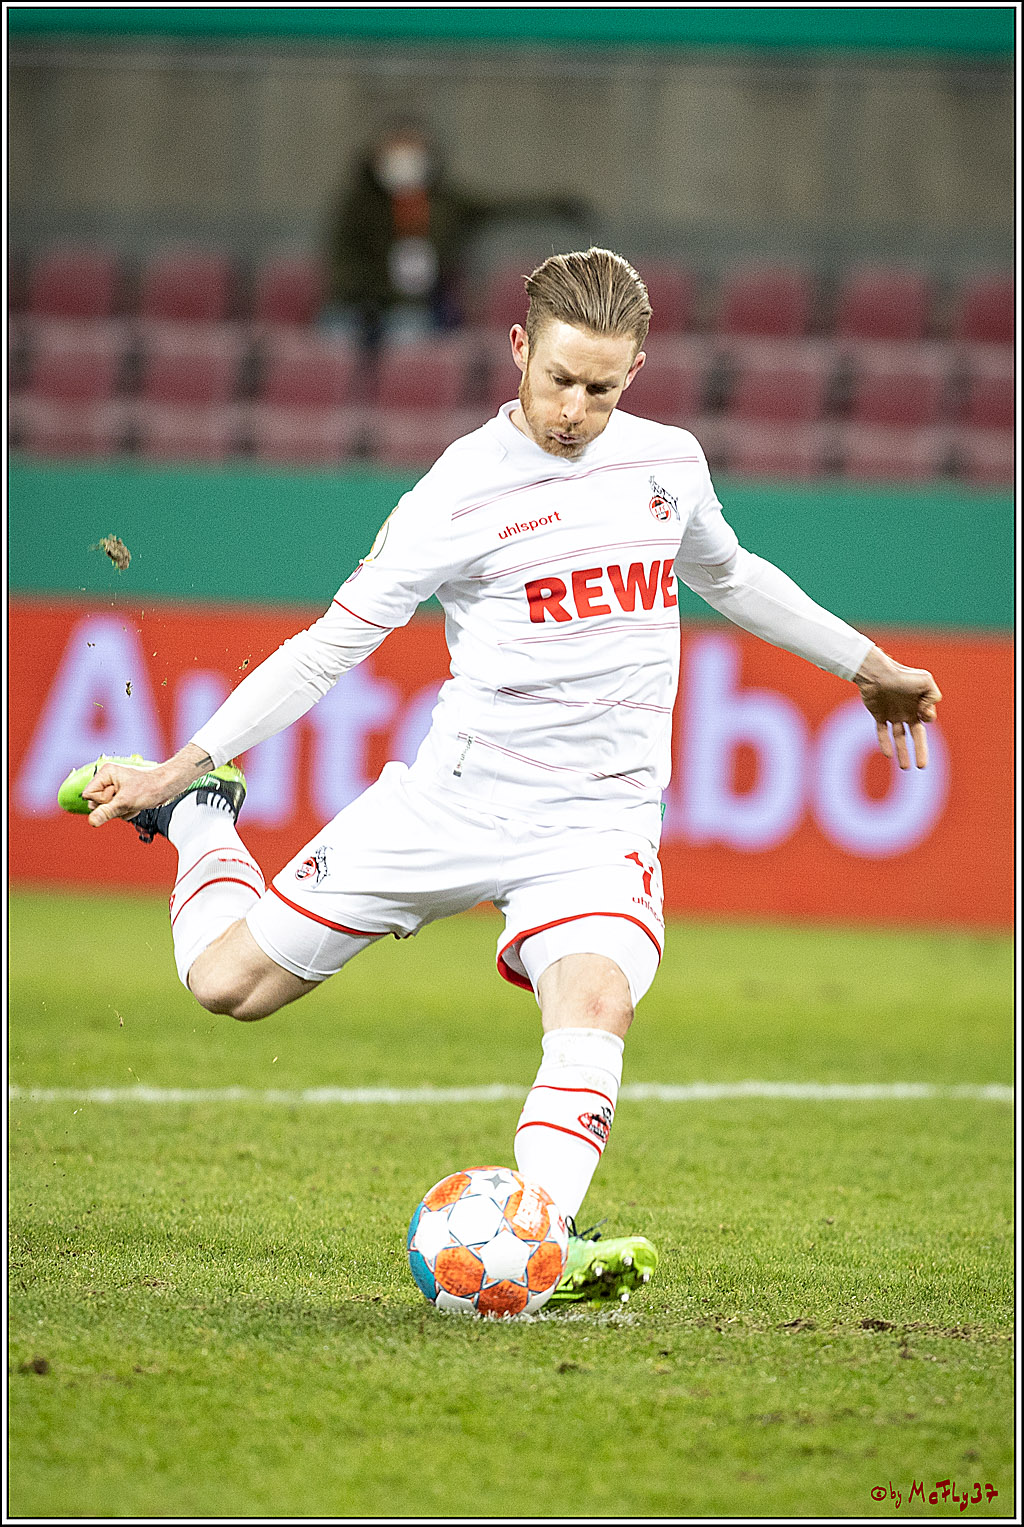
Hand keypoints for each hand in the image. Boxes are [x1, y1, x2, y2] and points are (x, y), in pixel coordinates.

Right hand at [82, 744, 211, 826]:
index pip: (88, 795)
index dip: (102, 801)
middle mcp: (108, 779)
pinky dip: (127, 811)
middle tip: (127, 800)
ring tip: (133, 801)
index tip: (117, 796)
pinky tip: (136, 804)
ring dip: (121, 810)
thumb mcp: (126, 802)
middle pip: (96, 803)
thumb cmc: (150, 787)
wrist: (168, 786)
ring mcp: (115, 788)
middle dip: (112, 807)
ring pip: (107, 809)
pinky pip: (116, 810)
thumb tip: (91, 821)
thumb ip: (106, 812)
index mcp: (106, 773)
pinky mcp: (122, 796)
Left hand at [853, 646, 941, 769]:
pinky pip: (882, 733)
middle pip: (916, 736)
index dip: (927, 718)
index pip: (927, 720)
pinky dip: (885, 743)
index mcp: (919, 705)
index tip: (923, 712)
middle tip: (922, 766)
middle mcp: (907, 711)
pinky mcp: (879, 715)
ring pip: (899, 738)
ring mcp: (893, 714)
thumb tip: (927, 715)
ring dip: (902, 753)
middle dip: (920, 751)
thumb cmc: (902, 675)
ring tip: (906, 768)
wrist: (877, 673)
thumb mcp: (926, 682)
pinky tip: (888, 756)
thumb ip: (933, 697)